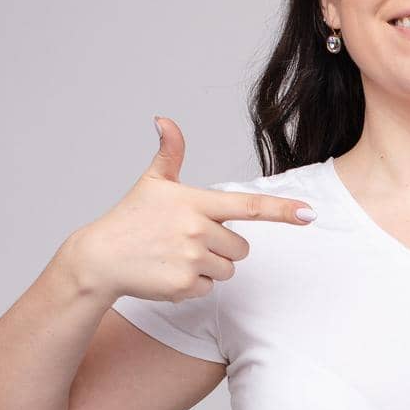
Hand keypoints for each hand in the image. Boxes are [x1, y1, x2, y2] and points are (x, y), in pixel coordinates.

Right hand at [64, 116, 315, 303]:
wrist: (100, 258)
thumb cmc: (131, 219)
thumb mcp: (152, 183)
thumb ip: (169, 153)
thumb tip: (165, 120)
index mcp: (196, 203)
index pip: (248, 206)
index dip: (282, 210)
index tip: (308, 214)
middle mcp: (197, 230)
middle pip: (242, 248)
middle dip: (223, 248)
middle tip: (189, 242)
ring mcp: (191, 259)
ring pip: (227, 271)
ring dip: (209, 268)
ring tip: (177, 257)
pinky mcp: (184, 285)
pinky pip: (208, 290)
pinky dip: (192, 286)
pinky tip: (168, 273)